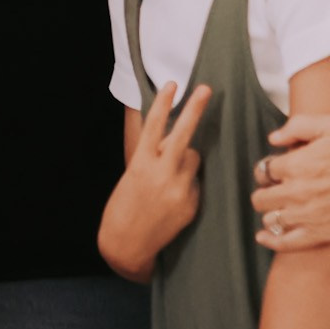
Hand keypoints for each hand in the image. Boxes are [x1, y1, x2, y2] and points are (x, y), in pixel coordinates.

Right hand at [98, 83, 211, 278]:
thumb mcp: (131, 175)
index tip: (171, 84)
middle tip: (206, 89)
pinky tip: (173, 198)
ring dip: (186, 157)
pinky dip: (188, 182)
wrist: (127, 244)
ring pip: (194, 157)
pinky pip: (196, 181)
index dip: (163, 103)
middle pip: (183, 134)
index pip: (154, 126)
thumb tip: (167, 139)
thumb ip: (149, 157)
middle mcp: (161, 174)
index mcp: (140, 164)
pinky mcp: (191, 204)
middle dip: (195, 109)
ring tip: (169, 173)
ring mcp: (179, 190)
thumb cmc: (123, 206)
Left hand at [251, 113, 329, 250]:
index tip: (276, 170)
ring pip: (271, 219)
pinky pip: (286, 242)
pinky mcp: (321, 233)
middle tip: (276, 190)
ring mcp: (307, 215)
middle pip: (262, 197)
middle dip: (266, 192)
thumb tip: (274, 138)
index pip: (264, 170)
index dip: (269, 169)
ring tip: (279, 209)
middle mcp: (295, 192)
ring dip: (272, 213)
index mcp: (295, 165)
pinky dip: (272, 240)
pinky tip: (265, 237)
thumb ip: (297, 127)